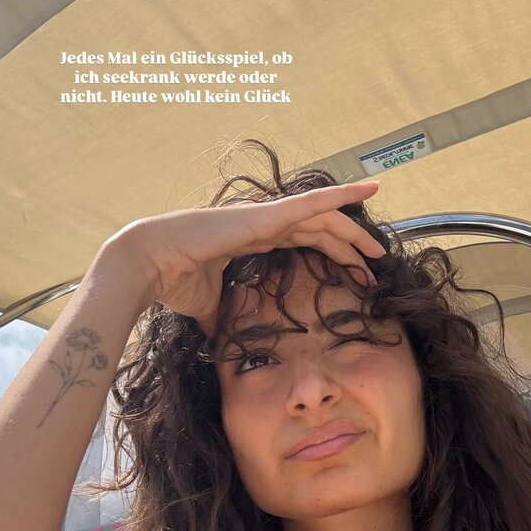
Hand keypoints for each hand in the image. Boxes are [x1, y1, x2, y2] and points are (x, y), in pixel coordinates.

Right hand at [101, 180, 384, 336]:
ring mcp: (266, 215)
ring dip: (354, 231)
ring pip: (323, 217)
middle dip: (349, 246)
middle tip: (374, 265)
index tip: (353, 274)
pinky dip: (343, 194)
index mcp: (254, 238)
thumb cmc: (174, 281)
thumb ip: (223, 317)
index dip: (330, 255)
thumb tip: (223, 341)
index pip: (303, 241)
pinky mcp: (266, 215)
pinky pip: (313, 203)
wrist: (150, 264)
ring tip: (379, 248)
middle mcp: (264, 222)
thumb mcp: (209, 306)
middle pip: (319, 229)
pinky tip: (369, 189)